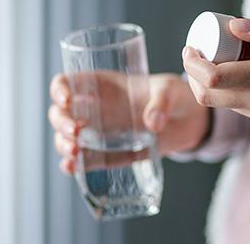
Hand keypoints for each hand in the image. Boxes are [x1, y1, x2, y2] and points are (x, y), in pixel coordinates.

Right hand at [49, 73, 209, 173]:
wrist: (189, 121)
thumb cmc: (174, 95)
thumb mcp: (170, 90)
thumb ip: (161, 102)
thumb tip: (153, 123)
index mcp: (102, 85)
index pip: (68, 82)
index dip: (60, 89)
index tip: (66, 100)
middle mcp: (94, 108)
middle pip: (60, 113)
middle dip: (61, 123)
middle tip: (76, 132)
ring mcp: (99, 133)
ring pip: (66, 138)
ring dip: (63, 145)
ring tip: (74, 153)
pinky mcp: (109, 154)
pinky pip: (84, 160)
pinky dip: (73, 165)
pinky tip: (71, 168)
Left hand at [182, 18, 249, 134]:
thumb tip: (234, 26)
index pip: (213, 79)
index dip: (193, 64)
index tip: (191, 48)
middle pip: (209, 97)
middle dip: (196, 75)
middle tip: (199, 53)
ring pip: (226, 104)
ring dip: (216, 84)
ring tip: (228, 58)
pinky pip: (246, 109)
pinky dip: (237, 92)